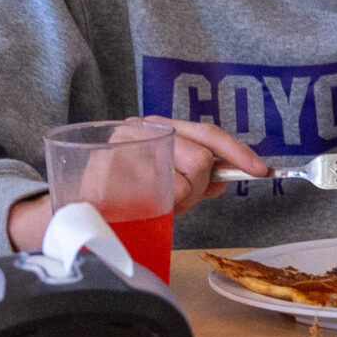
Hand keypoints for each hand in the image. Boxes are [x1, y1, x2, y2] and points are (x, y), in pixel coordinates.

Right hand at [6, 117, 270, 251]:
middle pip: (200, 158)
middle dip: (201, 186)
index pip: (207, 133)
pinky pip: (156, 193)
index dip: (238, 152)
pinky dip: (158, 205)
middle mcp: (143, 129)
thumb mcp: (168, 183)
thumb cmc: (125, 196)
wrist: (75, 209)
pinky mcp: (109, 168)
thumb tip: (227, 179)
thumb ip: (198, 179)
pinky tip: (142, 204)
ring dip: (179, 199)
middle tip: (182, 198)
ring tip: (155, 201)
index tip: (261, 171)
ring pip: (181, 179)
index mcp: (159, 127)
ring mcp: (124, 146)